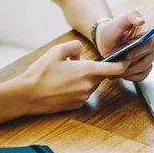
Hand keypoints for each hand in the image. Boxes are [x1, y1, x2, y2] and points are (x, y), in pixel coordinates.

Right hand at [10, 41, 128, 114]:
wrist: (27, 95)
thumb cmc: (40, 73)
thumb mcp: (56, 51)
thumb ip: (74, 47)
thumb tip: (81, 52)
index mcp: (86, 71)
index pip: (115, 69)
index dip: (123, 63)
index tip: (126, 59)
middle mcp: (88, 85)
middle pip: (101, 76)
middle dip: (94, 69)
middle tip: (76, 65)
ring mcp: (83, 97)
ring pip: (91, 85)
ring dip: (84, 79)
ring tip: (65, 76)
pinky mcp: (77, 105)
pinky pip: (83, 94)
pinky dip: (78, 88)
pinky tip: (63, 86)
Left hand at [96, 11, 153, 81]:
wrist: (105, 39)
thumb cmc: (113, 29)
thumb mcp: (119, 20)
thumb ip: (131, 16)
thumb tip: (141, 20)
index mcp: (148, 32)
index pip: (149, 43)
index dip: (139, 51)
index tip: (127, 56)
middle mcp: (150, 44)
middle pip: (149, 57)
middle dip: (134, 64)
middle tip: (120, 67)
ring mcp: (148, 56)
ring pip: (146, 67)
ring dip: (132, 72)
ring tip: (118, 73)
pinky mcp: (143, 66)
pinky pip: (143, 75)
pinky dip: (134, 77)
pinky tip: (123, 76)